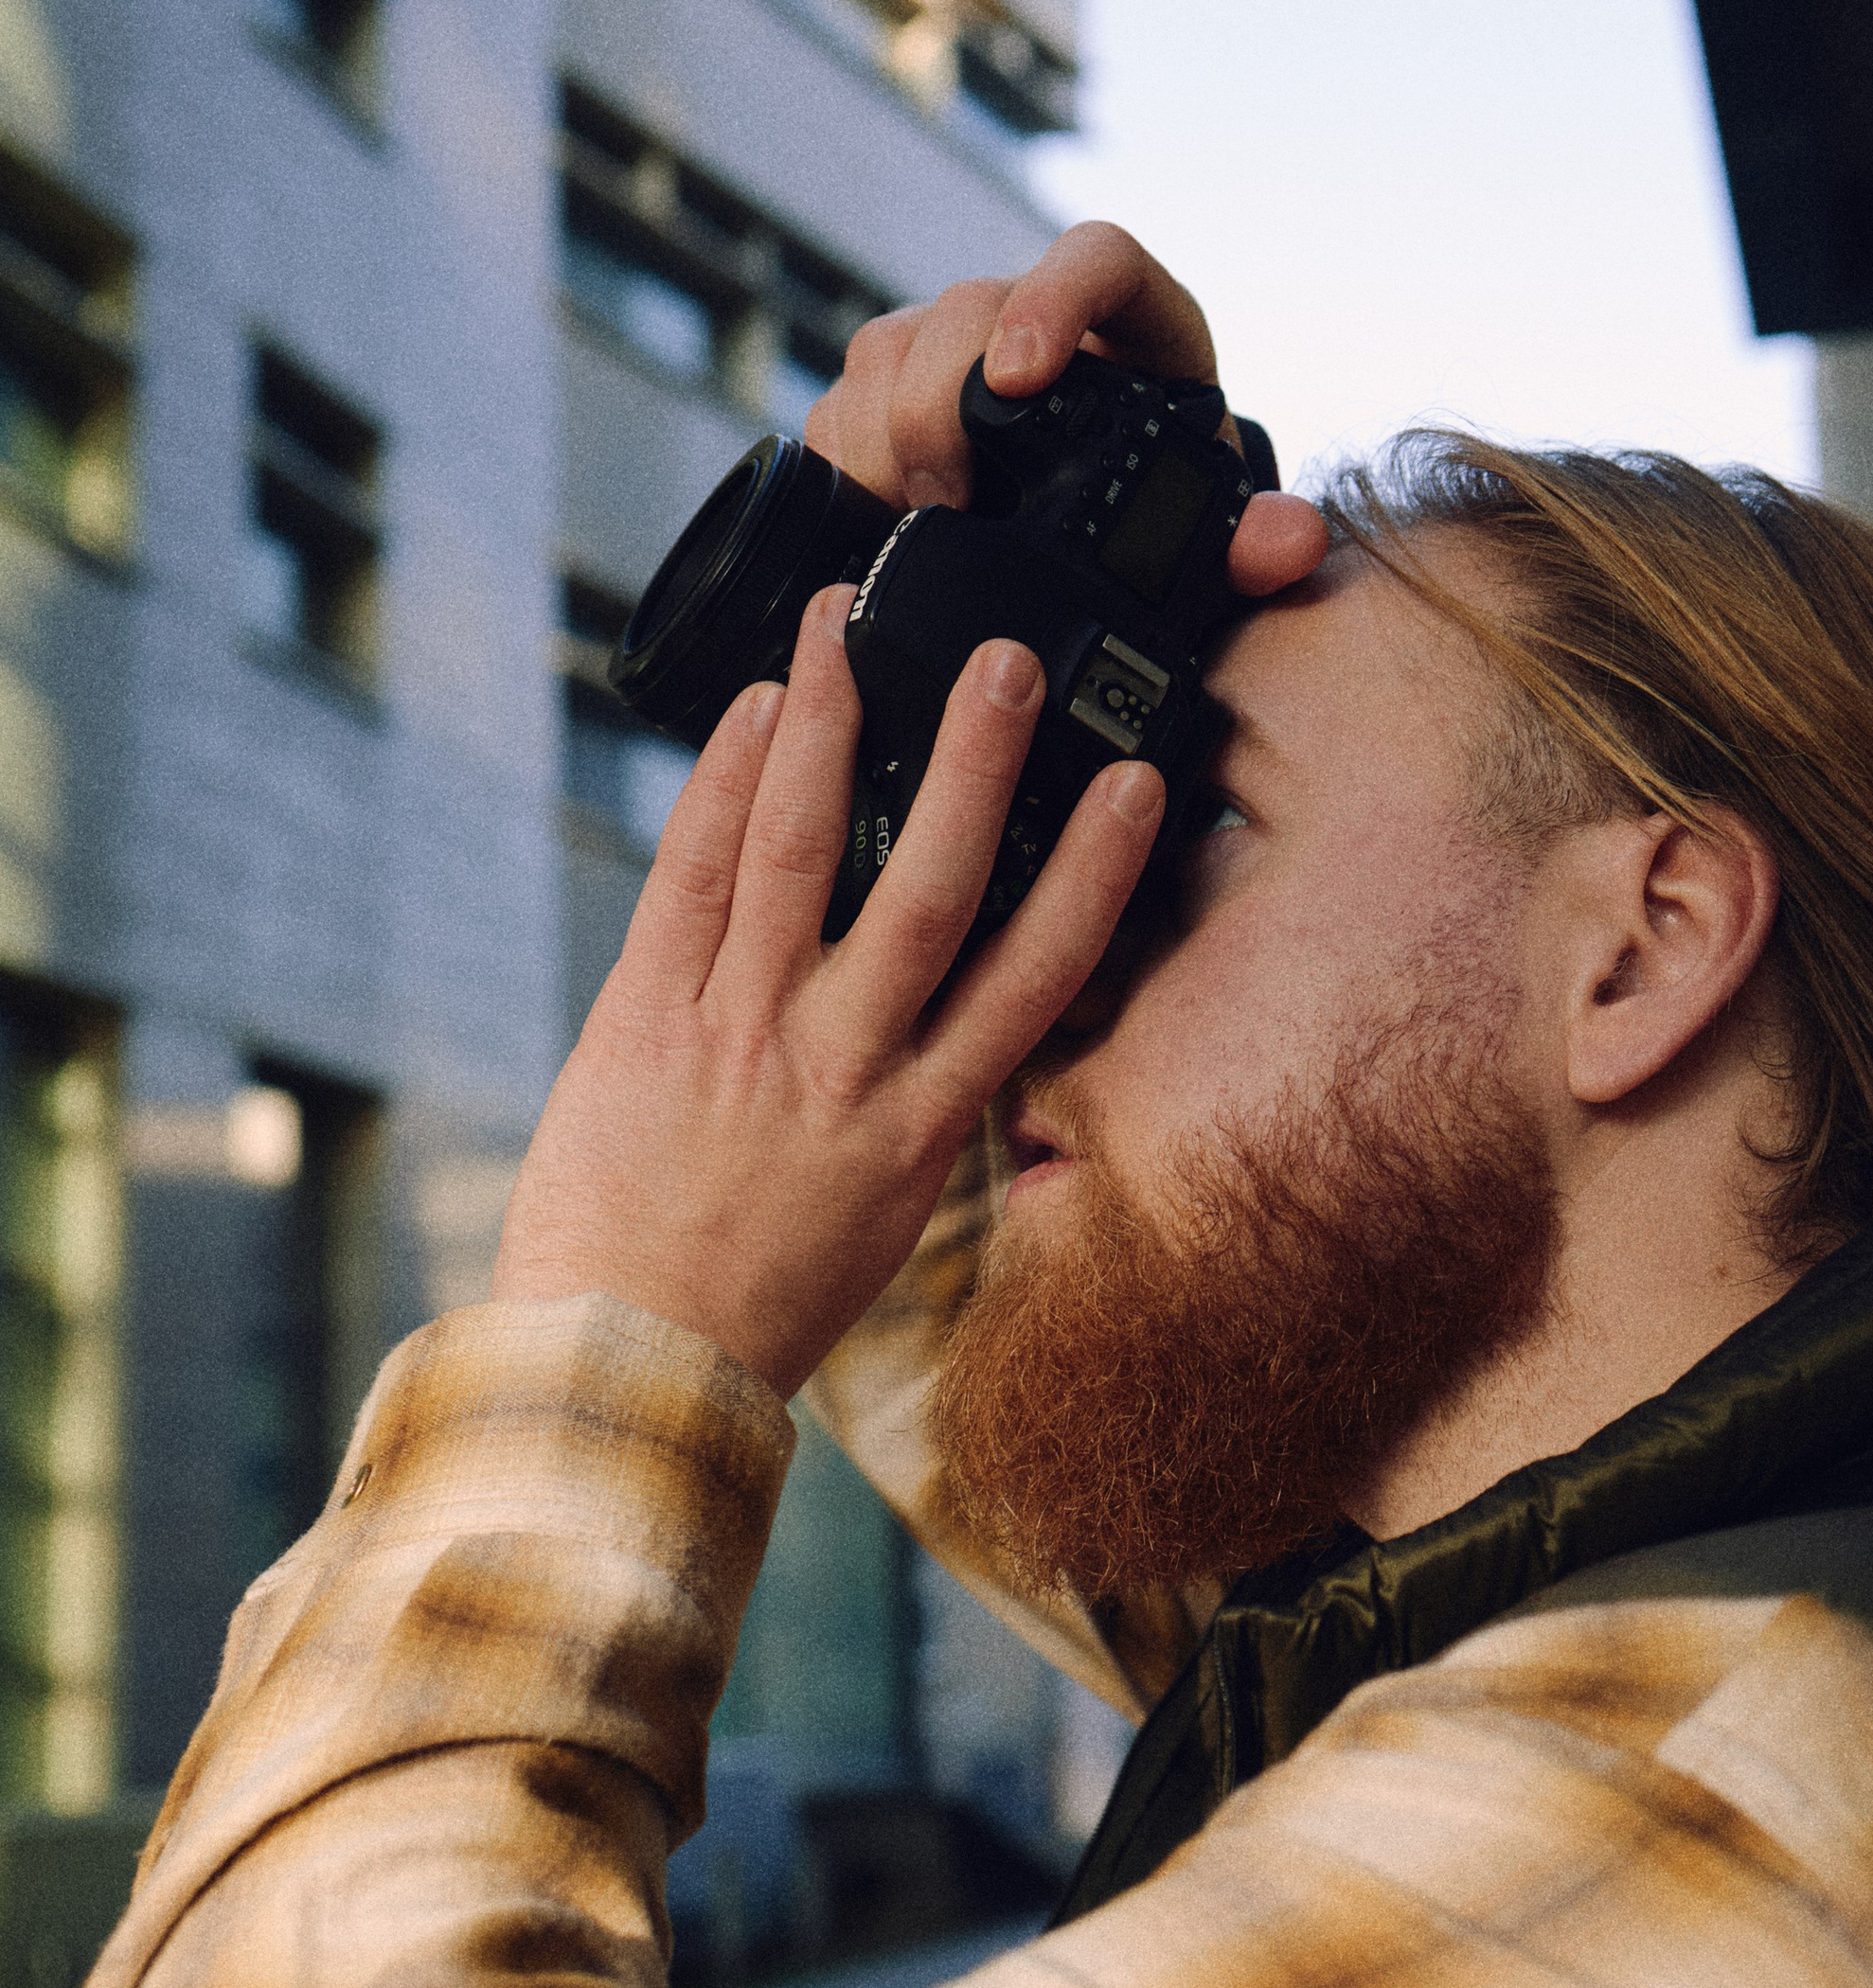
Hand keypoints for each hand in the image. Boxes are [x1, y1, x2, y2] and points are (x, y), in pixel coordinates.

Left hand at [493, 593, 1163, 1398]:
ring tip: (847, 622)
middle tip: (1000, 659)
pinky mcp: (641, 1017)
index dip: (1091, 872)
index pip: (1032, 977)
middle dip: (971, 763)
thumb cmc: (759, 1300)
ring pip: (793, 851)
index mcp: (920, 1124)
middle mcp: (840, 1067)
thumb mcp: (881, 1211)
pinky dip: (718, 783)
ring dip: (825, 723)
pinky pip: (688, 877)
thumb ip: (919, 1103)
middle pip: (926, 887)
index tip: (1134, 786)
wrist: (624, 1365)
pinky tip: (751, 710)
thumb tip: (961, 1015)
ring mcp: (737, 1034)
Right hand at [807, 220, 1326, 598]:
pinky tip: (869, 512)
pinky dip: (847, 455)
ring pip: (889, 347)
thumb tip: (1288, 541)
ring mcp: (955, 348)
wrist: (1106, 522)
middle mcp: (1037, 316)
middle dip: (937, 402)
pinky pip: (845, 397)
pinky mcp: (895, 390)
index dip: (1051, 299)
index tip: (1019, 378)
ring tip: (907, 515)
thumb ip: (1251, 540)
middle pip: (965, 309)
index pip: (1097, 259)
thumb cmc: (1165, 510)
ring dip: (882, 433)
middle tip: (948, 497)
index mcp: (1135, 323)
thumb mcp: (1208, 529)